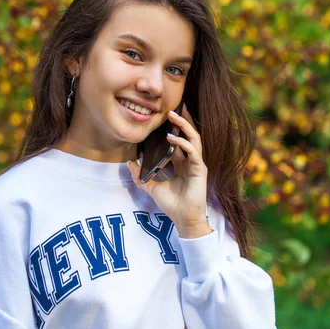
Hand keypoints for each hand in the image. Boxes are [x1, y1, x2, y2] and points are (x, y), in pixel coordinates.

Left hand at [127, 104, 212, 238]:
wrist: (183, 219)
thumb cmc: (172, 204)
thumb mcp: (152, 187)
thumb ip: (142, 176)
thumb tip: (129, 164)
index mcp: (181, 163)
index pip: (179, 140)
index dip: (173, 128)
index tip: (164, 117)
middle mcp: (190, 160)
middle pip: (188, 134)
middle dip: (181, 121)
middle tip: (170, 110)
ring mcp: (196, 163)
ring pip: (194, 138)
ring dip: (184, 125)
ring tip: (173, 116)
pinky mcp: (200, 169)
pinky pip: (193, 151)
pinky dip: (182, 143)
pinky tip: (172, 138)